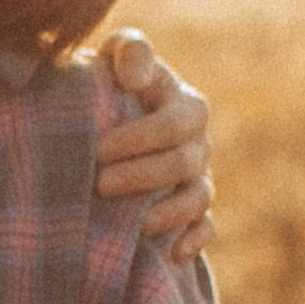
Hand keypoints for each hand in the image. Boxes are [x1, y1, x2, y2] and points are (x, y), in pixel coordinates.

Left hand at [90, 32, 213, 261]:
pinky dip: (195, 239)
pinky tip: (173, 252)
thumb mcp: (116, 55)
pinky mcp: (192, 208)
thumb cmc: (110, 82)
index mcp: (186, 105)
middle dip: (142, 177)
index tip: (97, 148)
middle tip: (99, 185)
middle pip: (183, 164)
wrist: (107, 121)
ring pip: (197, 198)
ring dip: (167, 213)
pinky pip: (207, 226)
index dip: (139, 138)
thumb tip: (135, 72)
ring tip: (131, 224)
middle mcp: (198, 143)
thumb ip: (130, 51)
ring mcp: (198, 177)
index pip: (174, 124)